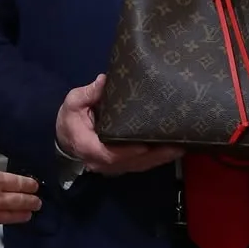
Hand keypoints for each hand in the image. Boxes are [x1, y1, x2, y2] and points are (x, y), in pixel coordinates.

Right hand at [0, 160, 41, 231]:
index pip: (18, 183)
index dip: (29, 185)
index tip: (35, 186)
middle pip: (20, 200)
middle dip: (31, 201)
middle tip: (38, 203)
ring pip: (12, 215)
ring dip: (23, 215)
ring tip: (29, 215)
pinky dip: (1, 221)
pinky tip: (2, 221)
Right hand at [55, 74, 183, 174]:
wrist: (66, 140)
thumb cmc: (70, 121)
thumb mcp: (73, 104)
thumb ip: (87, 94)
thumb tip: (104, 81)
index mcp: (90, 148)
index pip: (111, 154)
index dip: (129, 151)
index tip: (146, 144)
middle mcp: (104, 162)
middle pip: (133, 162)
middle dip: (156, 155)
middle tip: (178, 144)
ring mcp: (114, 166)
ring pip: (140, 165)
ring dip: (161, 158)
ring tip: (182, 145)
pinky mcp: (122, 164)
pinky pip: (141, 164)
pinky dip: (158, 159)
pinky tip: (173, 150)